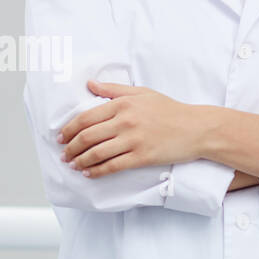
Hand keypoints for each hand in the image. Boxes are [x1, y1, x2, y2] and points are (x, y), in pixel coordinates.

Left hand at [57, 80, 203, 176]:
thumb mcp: (141, 93)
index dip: (69, 129)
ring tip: (72, 165)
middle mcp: (125, 121)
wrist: (196, 128)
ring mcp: (133, 140)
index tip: (61, 137)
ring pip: (97, 153)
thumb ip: (113, 89)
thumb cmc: (169, 109)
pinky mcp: (142, 157)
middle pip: (87, 136)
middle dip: (70, 147)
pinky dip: (97, 171)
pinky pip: (113, 166)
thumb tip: (89, 84)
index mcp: (123, 104)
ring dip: (80, 161)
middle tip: (63, 154)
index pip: (86, 118)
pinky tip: (89, 173)